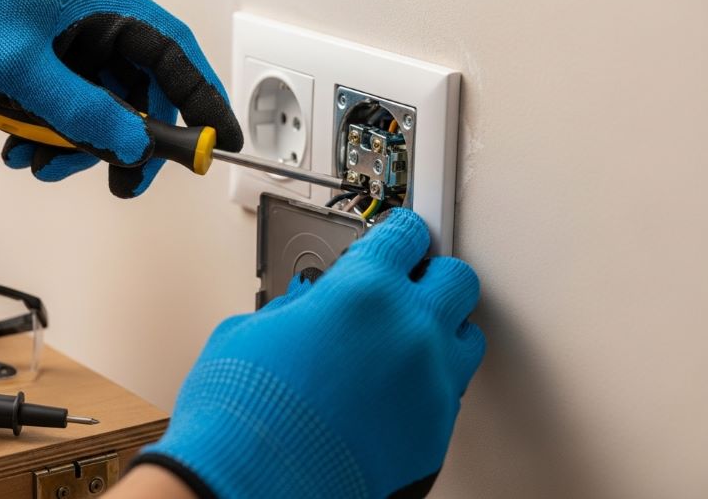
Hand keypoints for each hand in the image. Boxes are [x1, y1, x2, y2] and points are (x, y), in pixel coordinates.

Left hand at [0, 0, 240, 196]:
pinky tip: (19, 145)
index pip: (175, 52)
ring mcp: (67, 41)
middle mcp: (92, 17)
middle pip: (138, 90)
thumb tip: (133, 143)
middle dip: (124, 139)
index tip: (219, 141)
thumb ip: (81, 108)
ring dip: (74, 143)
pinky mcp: (42, 60)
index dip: (203, 99)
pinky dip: (48, 133)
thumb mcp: (17, 65)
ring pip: (99, 107)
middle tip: (120, 180)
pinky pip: (66, 108)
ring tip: (36, 161)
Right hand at [133, 209, 485, 497]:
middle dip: (429, 277)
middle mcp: (409, 331)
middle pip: (456, 278)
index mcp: (363, 291)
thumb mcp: (250, 330)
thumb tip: (310, 306)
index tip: (394, 242)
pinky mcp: (435, 432)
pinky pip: (448, 392)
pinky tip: (390, 393)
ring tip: (401, 343)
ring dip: (438, 331)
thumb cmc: (242, 415)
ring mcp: (430, 384)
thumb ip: (296, 306)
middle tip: (403, 287)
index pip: (407, 234)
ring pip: (466, 336)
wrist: (248, 487)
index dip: (398, 235)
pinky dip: (425, 385)